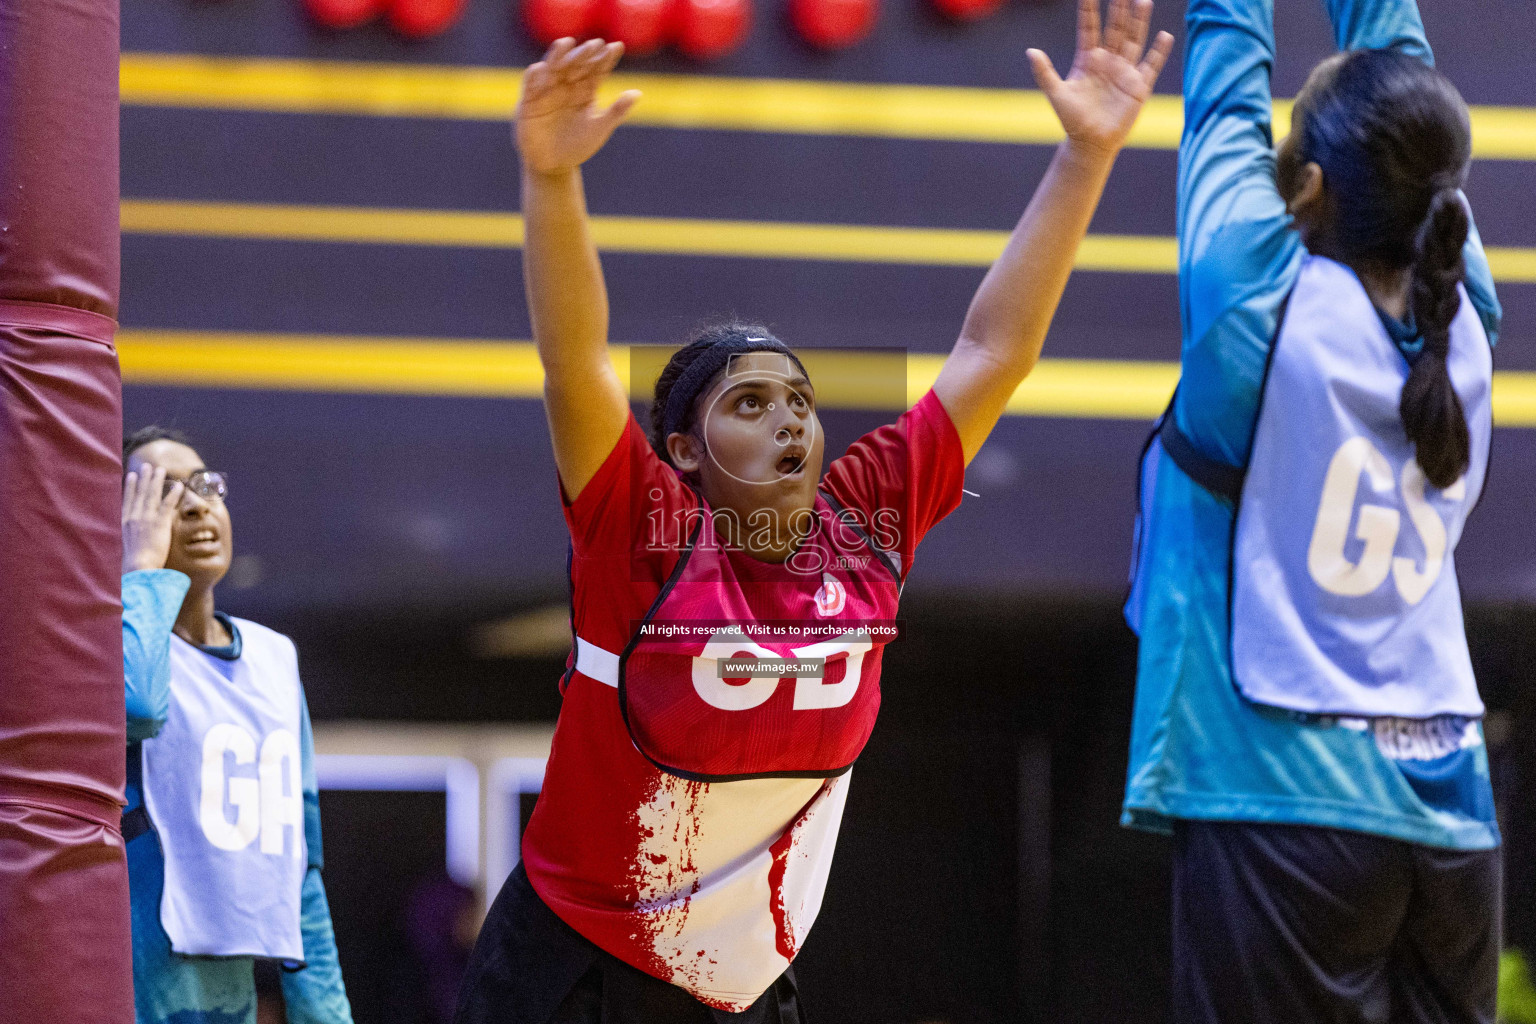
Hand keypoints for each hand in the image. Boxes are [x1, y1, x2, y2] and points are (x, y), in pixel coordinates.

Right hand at [122, 465, 181, 573]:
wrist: (139, 566)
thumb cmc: (135, 561)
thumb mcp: (128, 544)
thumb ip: (131, 535)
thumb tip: (133, 534)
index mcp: (125, 522)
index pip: (128, 499)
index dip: (129, 486)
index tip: (131, 475)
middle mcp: (134, 516)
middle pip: (139, 492)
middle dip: (143, 477)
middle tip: (146, 466)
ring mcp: (147, 518)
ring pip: (152, 494)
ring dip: (157, 480)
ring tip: (161, 469)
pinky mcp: (160, 522)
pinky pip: (168, 504)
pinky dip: (174, 493)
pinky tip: (179, 485)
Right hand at [515, 38, 640, 174]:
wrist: (554, 165)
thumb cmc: (578, 145)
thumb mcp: (599, 128)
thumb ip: (616, 111)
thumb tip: (637, 93)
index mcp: (585, 90)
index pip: (596, 70)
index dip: (605, 58)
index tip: (617, 47)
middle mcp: (566, 85)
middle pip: (576, 65)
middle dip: (585, 54)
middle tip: (595, 44)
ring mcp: (547, 91)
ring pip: (553, 68)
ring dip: (558, 55)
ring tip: (566, 43)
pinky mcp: (529, 101)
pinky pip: (530, 85)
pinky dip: (533, 76)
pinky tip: (540, 68)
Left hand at [1028, 0, 1173, 157]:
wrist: (1091, 143)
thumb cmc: (1072, 120)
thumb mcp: (1057, 94)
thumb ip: (1044, 72)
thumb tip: (1030, 51)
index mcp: (1087, 59)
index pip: (1089, 28)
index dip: (1088, 10)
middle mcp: (1108, 61)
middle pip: (1115, 29)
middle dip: (1118, 9)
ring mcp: (1124, 71)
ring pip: (1133, 40)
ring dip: (1138, 22)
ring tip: (1142, 1)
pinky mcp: (1138, 86)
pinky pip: (1151, 65)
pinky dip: (1159, 51)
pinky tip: (1165, 35)